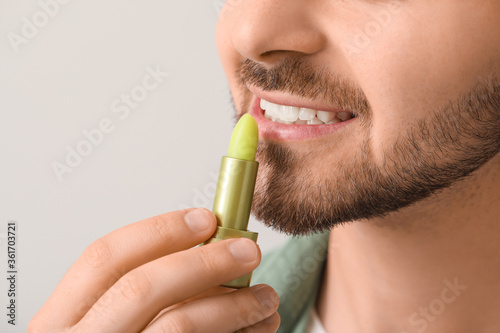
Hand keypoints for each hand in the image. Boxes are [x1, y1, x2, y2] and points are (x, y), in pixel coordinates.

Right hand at [28, 208, 279, 331]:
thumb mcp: (109, 322)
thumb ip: (142, 291)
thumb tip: (206, 247)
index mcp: (60, 322)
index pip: (104, 258)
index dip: (159, 230)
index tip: (206, 219)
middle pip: (143, 286)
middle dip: (205, 261)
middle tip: (248, 250)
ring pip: (179, 323)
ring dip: (233, 305)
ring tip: (265, 298)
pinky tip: (254, 329)